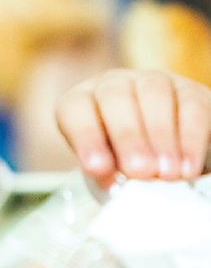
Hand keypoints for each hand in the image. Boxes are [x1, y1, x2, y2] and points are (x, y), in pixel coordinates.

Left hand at [55, 69, 209, 187]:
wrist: (161, 153)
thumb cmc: (121, 162)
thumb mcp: (106, 168)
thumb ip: (106, 173)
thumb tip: (116, 186)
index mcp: (82, 101)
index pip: (75, 109)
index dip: (85, 137)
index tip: (97, 169)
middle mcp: (114, 84)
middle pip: (115, 97)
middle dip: (127, 137)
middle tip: (139, 171)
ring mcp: (152, 81)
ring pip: (155, 96)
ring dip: (161, 137)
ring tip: (167, 174)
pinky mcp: (189, 90)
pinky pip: (192, 107)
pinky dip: (191, 139)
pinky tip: (188, 167)